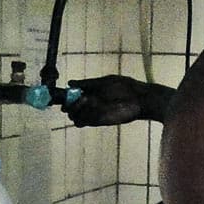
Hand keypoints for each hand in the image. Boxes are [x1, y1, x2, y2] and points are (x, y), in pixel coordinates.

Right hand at [60, 75, 174, 126]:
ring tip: (87, 103)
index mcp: (91, 90)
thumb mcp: (105, 81)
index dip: (66, 95)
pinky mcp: (99, 121)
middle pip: (71, 106)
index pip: (72, 94)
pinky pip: (83, 122)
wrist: (140, 100)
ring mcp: (94, 113)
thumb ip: (87, 83)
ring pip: (75, 116)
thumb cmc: (125, 87)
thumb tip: (70, 83)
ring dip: (75, 111)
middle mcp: (90, 103)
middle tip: (76, 100)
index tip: (63, 95)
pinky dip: (81, 118)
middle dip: (69, 104)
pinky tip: (90, 110)